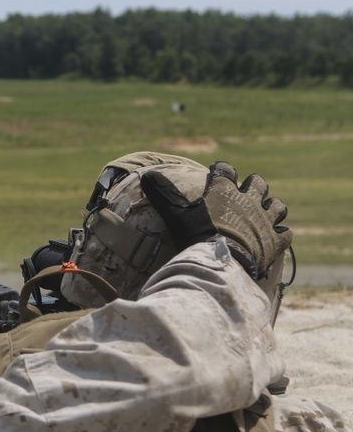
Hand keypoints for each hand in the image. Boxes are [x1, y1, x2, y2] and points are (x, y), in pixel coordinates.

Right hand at [140, 161, 292, 277]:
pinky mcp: (276, 240)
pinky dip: (281, 235)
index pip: (226, 170)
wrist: (222, 261)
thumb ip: (163, 195)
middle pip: (257, 184)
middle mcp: (249, 201)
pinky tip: (276, 238)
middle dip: (253, 185)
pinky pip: (285, 233)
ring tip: (265, 213)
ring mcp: (265, 220)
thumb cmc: (198, 236)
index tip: (218, 170)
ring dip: (271, 208)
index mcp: (226, 191)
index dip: (222, 169)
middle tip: (246, 192)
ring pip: (276, 206)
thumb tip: (147, 175)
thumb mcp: (176, 215)